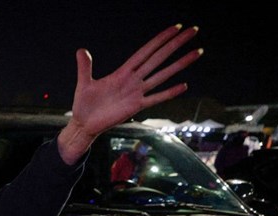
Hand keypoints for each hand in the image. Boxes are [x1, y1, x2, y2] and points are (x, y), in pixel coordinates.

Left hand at [58, 24, 201, 162]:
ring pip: (162, 75)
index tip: (175, 28)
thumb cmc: (84, 105)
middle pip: (159, 58)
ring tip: (197, 52)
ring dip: (180, 64)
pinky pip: (155, 98)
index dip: (160, 40)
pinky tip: (184, 85)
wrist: (84, 124)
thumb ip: (85, 67)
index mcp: (122, 72)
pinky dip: (169, 93)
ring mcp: (137, 93)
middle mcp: (133, 80)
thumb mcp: (84, 84)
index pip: (145, 52)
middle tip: (194, 30)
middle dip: (176, 44)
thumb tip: (81, 50)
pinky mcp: (136, 107)